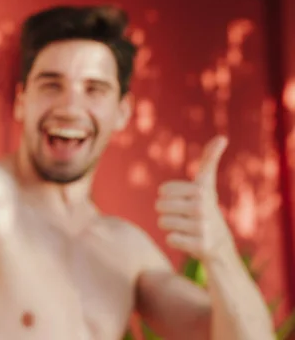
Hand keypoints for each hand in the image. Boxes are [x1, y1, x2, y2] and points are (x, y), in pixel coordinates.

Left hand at [155, 135, 235, 261]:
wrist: (220, 245)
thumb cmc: (206, 209)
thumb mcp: (206, 184)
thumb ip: (209, 160)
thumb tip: (222, 137)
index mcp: (202, 190)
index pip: (163, 191)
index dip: (168, 197)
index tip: (186, 200)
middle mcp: (204, 207)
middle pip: (160, 206)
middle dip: (168, 212)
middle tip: (184, 217)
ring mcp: (203, 227)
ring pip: (163, 222)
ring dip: (170, 227)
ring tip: (186, 228)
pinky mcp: (201, 246)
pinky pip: (170, 239)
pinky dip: (175, 241)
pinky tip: (189, 241)